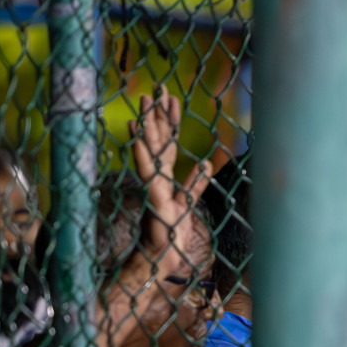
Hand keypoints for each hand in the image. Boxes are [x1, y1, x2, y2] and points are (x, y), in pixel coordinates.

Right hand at [129, 87, 212, 271]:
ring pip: (152, 153)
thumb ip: (195, 183)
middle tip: (153, 90)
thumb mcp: (189, 202)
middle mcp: (158, 178)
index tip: (169, 97)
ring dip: (147, 130)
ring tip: (143, 108)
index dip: (169, 120)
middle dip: (155, 116)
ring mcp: (156, 187)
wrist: (165, 256)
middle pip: (157, 142)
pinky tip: (140, 136)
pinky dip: (149, 156)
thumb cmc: (174, 230)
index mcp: (165, 176)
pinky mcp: (158, 200)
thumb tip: (207, 164)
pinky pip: (154, 174)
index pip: (167, 142)